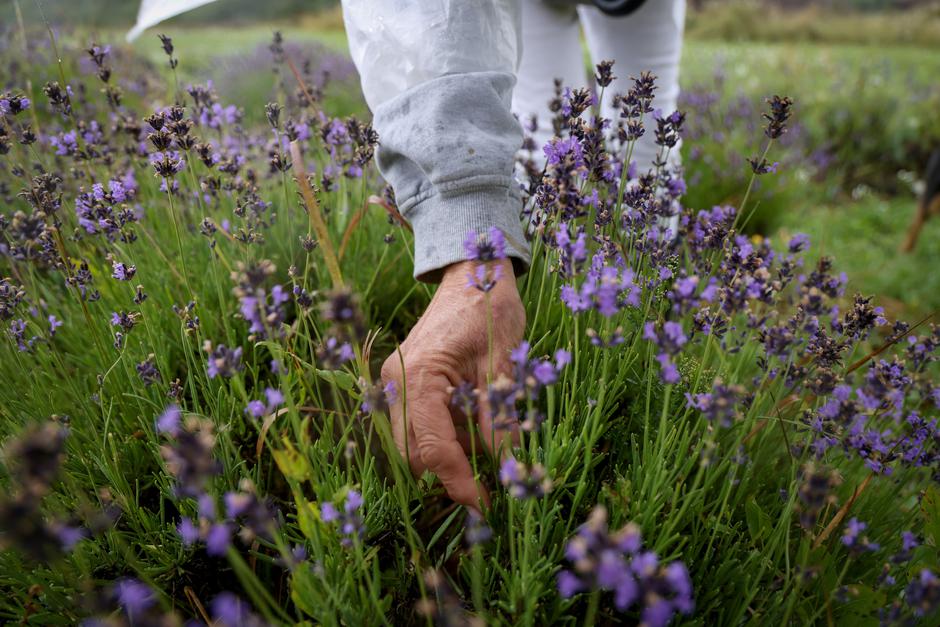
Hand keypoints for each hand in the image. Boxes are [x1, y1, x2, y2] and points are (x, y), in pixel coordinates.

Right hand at [381, 259, 524, 509]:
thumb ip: (498, 422)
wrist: (471, 273)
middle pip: (412, 453)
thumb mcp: (503, 367)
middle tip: (492, 477)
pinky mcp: (404, 383)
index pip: (431, 448)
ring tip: (489, 438)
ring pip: (412, 442)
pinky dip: (446, 434)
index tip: (487, 504)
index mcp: (418, 376)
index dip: (459, 482)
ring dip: (450, 453)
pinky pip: (417, 424)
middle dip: (450, 471)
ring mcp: (395, 383)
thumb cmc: (489, 310)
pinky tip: (475, 420)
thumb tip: (508, 473)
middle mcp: (396, 383)